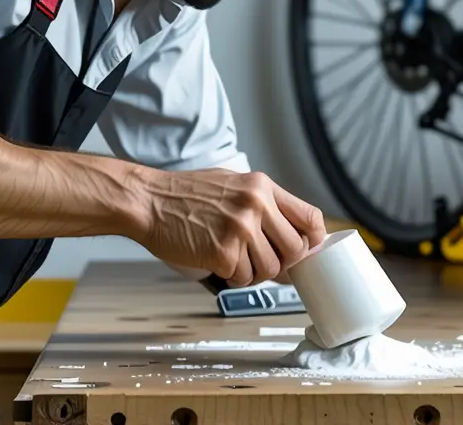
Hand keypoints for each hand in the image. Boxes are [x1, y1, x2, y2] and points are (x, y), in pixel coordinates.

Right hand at [132, 168, 326, 288]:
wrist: (148, 200)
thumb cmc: (184, 195)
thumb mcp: (232, 184)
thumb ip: (263, 206)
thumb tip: (291, 238)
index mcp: (261, 186)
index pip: (309, 216)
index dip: (314, 240)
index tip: (310, 250)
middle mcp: (255, 205)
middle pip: (296, 249)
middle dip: (283, 262)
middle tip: (264, 261)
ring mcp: (240, 229)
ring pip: (270, 269)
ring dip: (255, 272)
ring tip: (234, 259)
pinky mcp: (223, 253)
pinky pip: (243, 279)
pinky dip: (233, 277)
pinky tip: (217, 261)